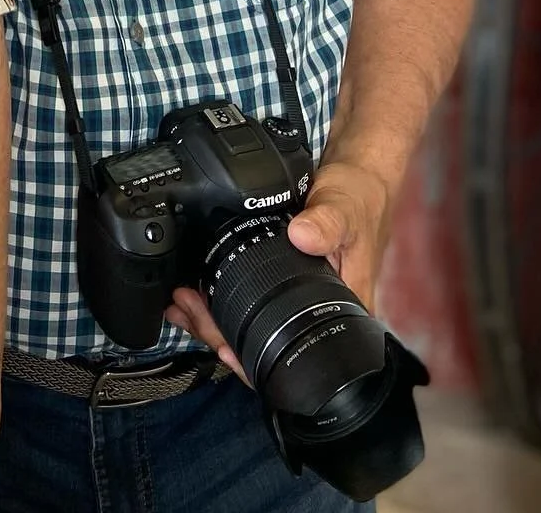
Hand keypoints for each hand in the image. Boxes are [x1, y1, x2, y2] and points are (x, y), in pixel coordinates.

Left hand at [165, 159, 393, 383]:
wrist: (359, 181)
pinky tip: (195, 291)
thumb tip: (302, 237)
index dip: (257, 359)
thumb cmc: (360, 200)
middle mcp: (319, 311)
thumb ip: (326, 223)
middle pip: (265, 344)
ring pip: (252, 325)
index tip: (223, 346)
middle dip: (220, 334)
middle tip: (186, 309)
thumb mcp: (344, 209)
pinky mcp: (282, 278)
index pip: (296, 352)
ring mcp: (298, 297)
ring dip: (213, 318)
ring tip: (180, 303)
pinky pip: (248, 298)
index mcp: (341, 309)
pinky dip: (219, 297)